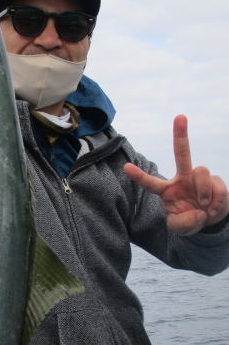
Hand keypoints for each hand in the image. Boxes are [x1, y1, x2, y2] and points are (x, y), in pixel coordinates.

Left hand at [124, 115, 228, 235]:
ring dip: (204, 192)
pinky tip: (213, 209)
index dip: (139, 176)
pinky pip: (218, 186)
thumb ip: (183, 223)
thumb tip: (198, 211)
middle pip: (181, 153)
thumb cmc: (189, 220)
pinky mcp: (216, 181)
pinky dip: (216, 201)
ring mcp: (199, 178)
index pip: (150, 182)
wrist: (210, 222)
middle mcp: (182, 179)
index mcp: (167, 190)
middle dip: (181, 134)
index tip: (126, 167)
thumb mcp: (179, 228)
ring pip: (201, 171)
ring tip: (205, 207)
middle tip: (180, 116)